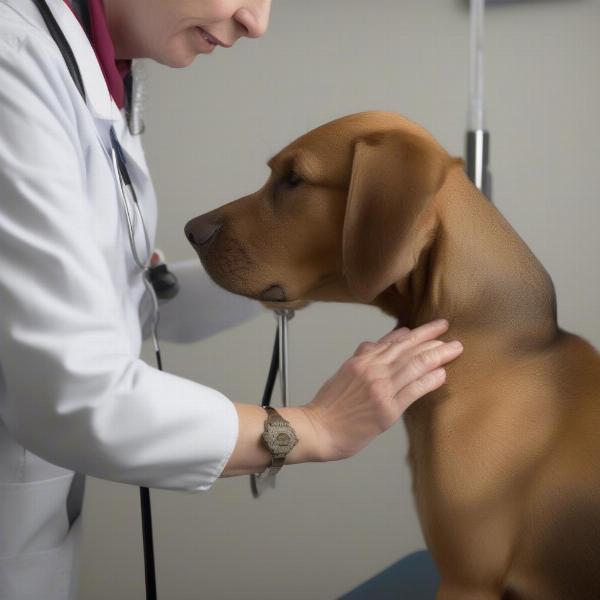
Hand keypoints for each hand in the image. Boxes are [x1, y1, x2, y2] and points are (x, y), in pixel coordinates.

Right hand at [301, 319, 462, 461]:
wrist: (318, 428)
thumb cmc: (329, 405)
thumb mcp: (343, 372)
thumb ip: (361, 358)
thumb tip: (373, 344)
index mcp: (362, 360)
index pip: (394, 341)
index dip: (415, 333)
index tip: (431, 328)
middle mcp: (373, 369)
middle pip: (408, 348)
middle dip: (431, 337)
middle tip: (448, 329)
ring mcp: (381, 388)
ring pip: (414, 365)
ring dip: (437, 355)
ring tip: (454, 348)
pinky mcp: (387, 409)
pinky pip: (414, 390)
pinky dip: (430, 380)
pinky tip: (442, 374)